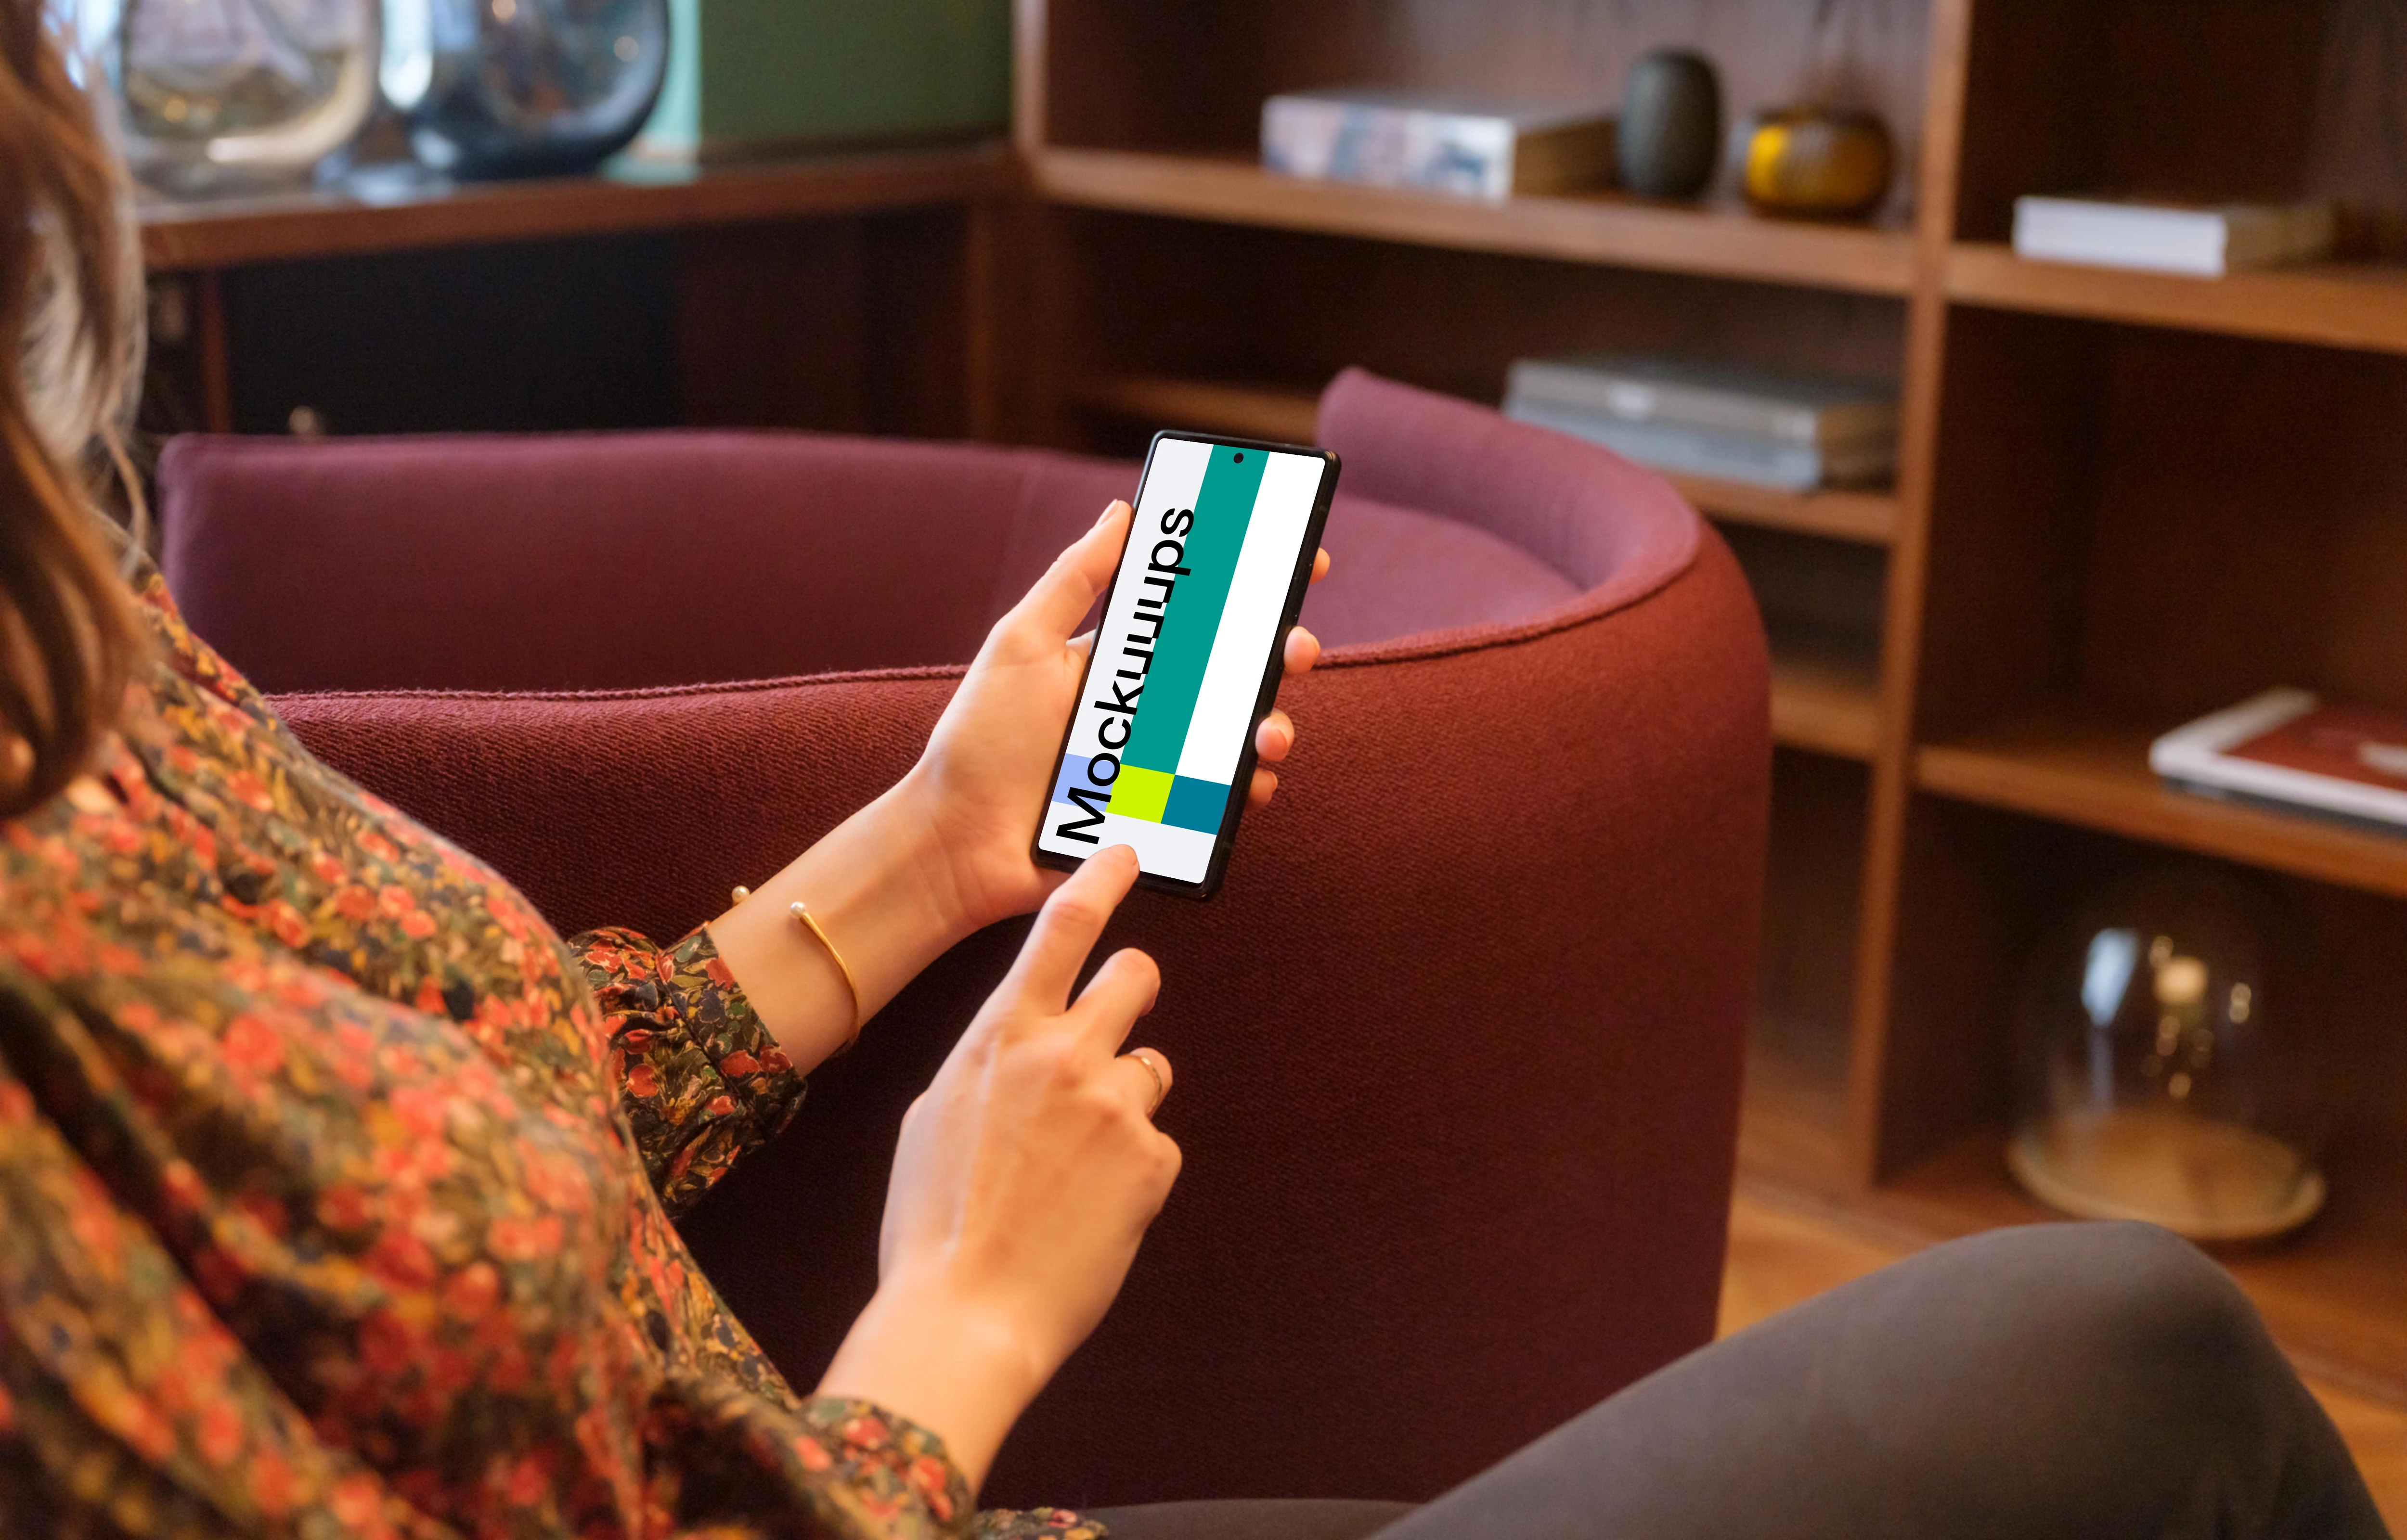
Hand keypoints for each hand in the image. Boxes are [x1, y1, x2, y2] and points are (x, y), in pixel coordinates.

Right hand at [816, 847, 1173, 1489]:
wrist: (966, 1312)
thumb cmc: (933, 1221)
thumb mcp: (934, 1117)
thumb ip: (988, 1064)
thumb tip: (1018, 1046)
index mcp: (999, 1037)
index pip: (1061, 931)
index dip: (1100, 882)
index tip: (1126, 852)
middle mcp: (1064, 1055)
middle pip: (1135, 976)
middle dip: (1134, 986)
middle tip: (1122, 1016)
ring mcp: (1115, 1105)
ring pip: (1149, 1069)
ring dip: (1124, 1101)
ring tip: (1076, 1164)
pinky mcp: (1153, 1160)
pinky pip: (1156, 1143)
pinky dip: (1131, 1171)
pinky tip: (1090, 1210)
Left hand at [901, 500, 1328, 933]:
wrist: (958, 840)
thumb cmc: (978, 740)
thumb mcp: (1020, 644)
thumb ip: (1075, 579)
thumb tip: (1123, 510)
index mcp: (1124, 658)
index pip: (1201, 611)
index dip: (1254, 585)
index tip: (1300, 561)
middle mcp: (1152, 706)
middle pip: (1238, 671)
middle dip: (1281, 653)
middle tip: (1292, 650)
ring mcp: (1164, 762)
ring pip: (1243, 734)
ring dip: (1272, 725)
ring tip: (1264, 734)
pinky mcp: (1167, 815)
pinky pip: (1226, 799)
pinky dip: (1249, 788)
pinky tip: (1250, 784)